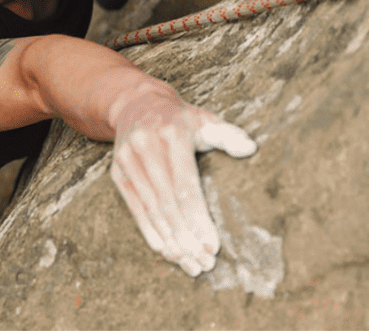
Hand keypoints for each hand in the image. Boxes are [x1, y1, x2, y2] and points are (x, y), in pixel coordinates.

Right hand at [108, 84, 256, 275]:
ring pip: (151, 210)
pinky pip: (135, 208)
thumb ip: (228, 135)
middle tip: (204, 262)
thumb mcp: (205, 119)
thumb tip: (250, 148)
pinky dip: (150, 232)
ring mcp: (128, 160)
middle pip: (168, 204)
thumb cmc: (180, 120)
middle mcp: (146, 147)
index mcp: (172, 134)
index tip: (213, 246)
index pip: (186, 186)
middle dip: (187, 237)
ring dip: (171, 241)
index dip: (199, 219)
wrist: (137, 105)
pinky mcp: (118, 173)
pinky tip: (166, 251)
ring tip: (189, 263)